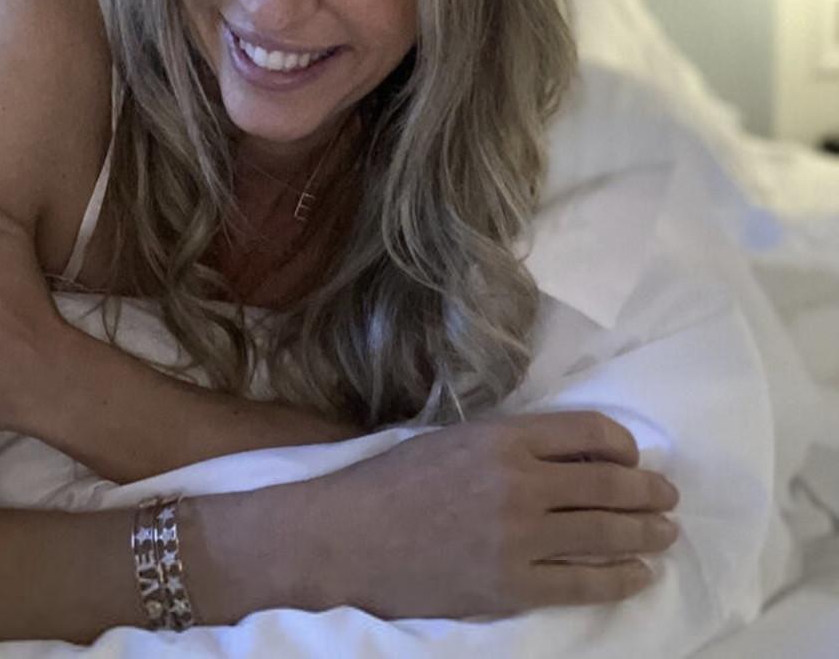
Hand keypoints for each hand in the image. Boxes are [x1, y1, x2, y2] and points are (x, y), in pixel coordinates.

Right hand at [300, 411, 679, 618]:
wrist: (351, 538)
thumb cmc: (395, 482)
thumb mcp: (456, 439)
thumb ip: (511, 444)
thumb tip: (572, 457)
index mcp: (504, 437)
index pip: (590, 433)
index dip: (624, 446)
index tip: (634, 457)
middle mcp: (521, 483)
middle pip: (608, 485)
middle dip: (649, 491)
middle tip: (669, 495)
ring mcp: (519, 538)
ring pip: (605, 534)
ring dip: (645, 533)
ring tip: (666, 532)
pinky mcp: (513, 586)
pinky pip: (583, 583)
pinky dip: (620, 578)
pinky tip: (638, 574)